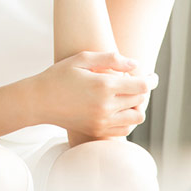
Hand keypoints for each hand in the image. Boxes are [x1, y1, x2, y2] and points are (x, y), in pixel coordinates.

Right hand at [32, 51, 158, 137]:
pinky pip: (125, 129)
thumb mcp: (81, 59)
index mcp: (103, 85)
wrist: (38, 101)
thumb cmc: (58, 75)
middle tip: (136, 83)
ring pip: (136, 117)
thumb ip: (111, 59)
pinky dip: (128, 120)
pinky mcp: (97, 131)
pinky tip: (120, 110)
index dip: (150, 79)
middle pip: (140, 100)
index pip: (141, 85)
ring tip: (129, 97)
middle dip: (142, 90)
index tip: (152, 76)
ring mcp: (102, 121)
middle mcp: (105, 106)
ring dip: (137, 106)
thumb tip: (135, 64)